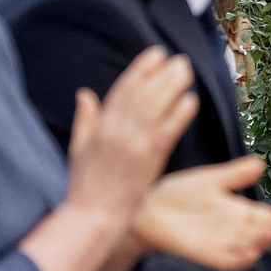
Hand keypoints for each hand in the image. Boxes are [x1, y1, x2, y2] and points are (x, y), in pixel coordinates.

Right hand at [62, 47, 198, 226]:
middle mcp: (117, 130)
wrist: (94, 215)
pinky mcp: (149, 159)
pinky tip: (191, 100)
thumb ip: (85, 119)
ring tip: (186, 71)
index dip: (141, 68)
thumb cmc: (84, 185)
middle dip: (161, 72)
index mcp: (101, 126)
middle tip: (178, 59)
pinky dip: (179, 113)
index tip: (156, 54)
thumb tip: (84, 94)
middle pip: (143, 93)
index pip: (123, 89)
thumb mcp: (78, 148)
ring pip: (156, 106)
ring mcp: (134, 144)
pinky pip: (168, 131)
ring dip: (173, 85)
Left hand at [133, 158, 270, 270]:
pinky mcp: (204, 253)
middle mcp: (232, 230)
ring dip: (261, 243)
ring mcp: (219, 243)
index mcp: (236, 212)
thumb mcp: (210, 180)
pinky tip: (249, 253)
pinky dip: (239, 259)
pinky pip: (227, 261)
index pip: (265, 218)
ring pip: (249, 248)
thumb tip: (262, 164)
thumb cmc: (176, 195)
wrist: (145, 209)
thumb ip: (235, 175)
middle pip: (262, 234)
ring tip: (270, 233)